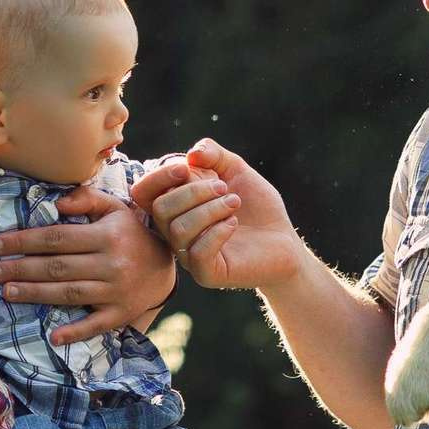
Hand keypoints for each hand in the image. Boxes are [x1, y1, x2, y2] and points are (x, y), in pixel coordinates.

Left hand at [0, 188, 174, 344]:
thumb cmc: (130, 234)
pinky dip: (75, 332)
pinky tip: (54, 337)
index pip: (57, 238)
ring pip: (68, 293)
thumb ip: (86, 199)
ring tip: (7, 292)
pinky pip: (95, 325)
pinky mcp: (119, 314)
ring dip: (35, 294)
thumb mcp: (114, 208)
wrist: (165, 267)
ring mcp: (115, 292)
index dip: (24, 241)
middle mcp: (111, 264)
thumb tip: (56, 203)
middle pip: (57, 267)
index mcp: (107, 236)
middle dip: (21, 268)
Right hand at [130, 139, 303, 291]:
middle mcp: (175, 233)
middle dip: (193, 192)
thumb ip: (214, 154)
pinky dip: (217, 232)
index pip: (143, 193)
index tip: (187, 167)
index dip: (159, 177)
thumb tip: (192, 154)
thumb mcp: (236, 170)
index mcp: (175, 208)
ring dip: (210, 209)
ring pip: (179, 229)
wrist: (285, 241)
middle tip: (223, 188)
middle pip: (160, 209)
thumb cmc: (257, 207)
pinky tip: (234, 223)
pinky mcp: (207, 274)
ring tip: (235, 203)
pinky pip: (198, 253)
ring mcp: (189, 256)